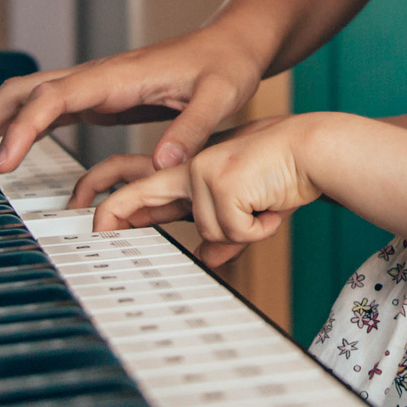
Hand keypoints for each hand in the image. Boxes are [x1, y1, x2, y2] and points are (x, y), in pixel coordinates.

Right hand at [0, 25, 265, 178]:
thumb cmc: (227, 65)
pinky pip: (44, 110)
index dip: (24, 129)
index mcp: (117, 76)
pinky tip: (4, 154)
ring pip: (25, 99)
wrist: (232, 43)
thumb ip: (192, 130)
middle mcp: (96, 77)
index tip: (3, 165)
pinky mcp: (97, 99)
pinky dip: (16, 129)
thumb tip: (162, 163)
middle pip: (21, 93)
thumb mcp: (220, 97)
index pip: (53, 98)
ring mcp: (92, 86)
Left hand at [91, 114, 327, 267]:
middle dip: (107, 218)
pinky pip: (233, 232)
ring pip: (207, 232)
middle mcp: (189, 170)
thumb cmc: (283, 173)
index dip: (109, 204)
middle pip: (132, 195)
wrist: (313, 148)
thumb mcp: (244, 207)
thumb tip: (204, 258)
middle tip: (94, 236)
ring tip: (261, 206)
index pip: (136, 184)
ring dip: (242, 232)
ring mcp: (202, 173)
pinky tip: (269, 205)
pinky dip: (257, 230)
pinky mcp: (221, 182)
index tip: (93, 227)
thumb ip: (220, 231)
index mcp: (189, 172)